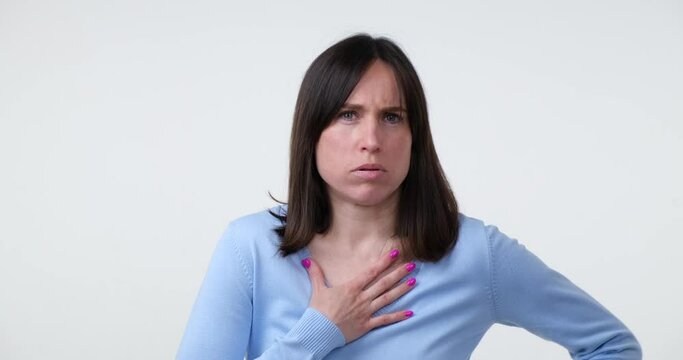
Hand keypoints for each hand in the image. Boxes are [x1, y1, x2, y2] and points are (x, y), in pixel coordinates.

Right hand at [301, 249, 416, 343]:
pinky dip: (397, 316)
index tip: (395, 253)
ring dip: (401, 290)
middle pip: (384, 283)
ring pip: (387, 298)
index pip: (371, 272)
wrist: (318, 331)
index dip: (384, 262)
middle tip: (412, 265)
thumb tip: (307, 260)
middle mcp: (362, 298)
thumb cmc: (318, 310)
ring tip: (414, 281)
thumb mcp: (317, 289)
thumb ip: (316, 273)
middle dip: (398, 273)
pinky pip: (385, 320)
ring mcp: (366, 311)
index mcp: (351, 288)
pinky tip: (410, 313)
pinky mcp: (367, 324)